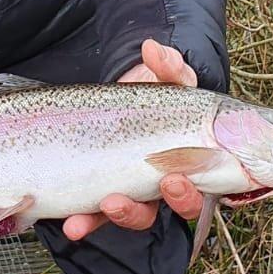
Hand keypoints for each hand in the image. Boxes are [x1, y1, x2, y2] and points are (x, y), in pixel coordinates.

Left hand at [62, 39, 203, 240]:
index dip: (190, 194)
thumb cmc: (155, 91)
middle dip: (166, 203)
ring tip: (107, 204)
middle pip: (173, 207)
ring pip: (136, 214)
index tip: (173, 180)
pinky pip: (97, 214)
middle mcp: (167, 181)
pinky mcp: (103, 191)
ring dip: (123, 214)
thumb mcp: (166, 77)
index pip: (201, 189)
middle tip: (154, 188)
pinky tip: (71, 224)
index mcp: (192, 160)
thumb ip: (168, 66)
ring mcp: (135, 189)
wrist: (120, 97)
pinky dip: (85, 221)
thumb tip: (152, 49)